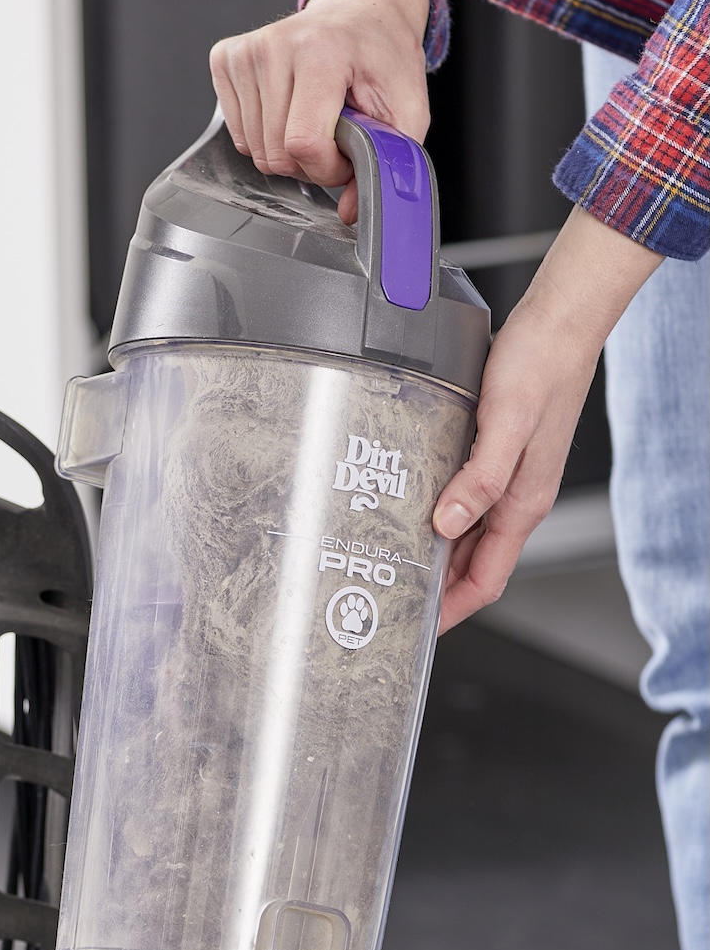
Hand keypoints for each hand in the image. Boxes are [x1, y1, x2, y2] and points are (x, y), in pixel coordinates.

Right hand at [208, 0, 430, 223]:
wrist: (360, 15)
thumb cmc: (381, 56)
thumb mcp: (405, 110)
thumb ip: (386, 163)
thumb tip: (349, 211)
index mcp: (321, 52)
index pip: (303, 144)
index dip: (327, 167)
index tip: (347, 152)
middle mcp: (276, 47)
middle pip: (275, 154)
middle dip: (308, 162)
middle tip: (333, 136)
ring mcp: (246, 54)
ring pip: (254, 151)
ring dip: (286, 152)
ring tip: (312, 121)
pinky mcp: (226, 60)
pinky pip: (238, 135)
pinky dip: (264, 137)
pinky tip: (287, 110)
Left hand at [434, 207, 663, 631]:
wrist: (559, 322)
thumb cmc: (541, 365)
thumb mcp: (506, 423)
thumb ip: (480, 477)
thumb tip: (448, 524)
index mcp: (523, 502)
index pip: (488, 578)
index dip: (453, 608)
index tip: (418, 628)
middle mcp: (517, 497)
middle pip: (474, 563)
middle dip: (437, 590)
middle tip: (391, 600)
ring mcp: (507, 477)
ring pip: (468, 535)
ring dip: (435, 555)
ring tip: (392, 563)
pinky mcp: (494, 454)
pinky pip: (465, 502)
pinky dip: (439, 516)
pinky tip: (410, 509)